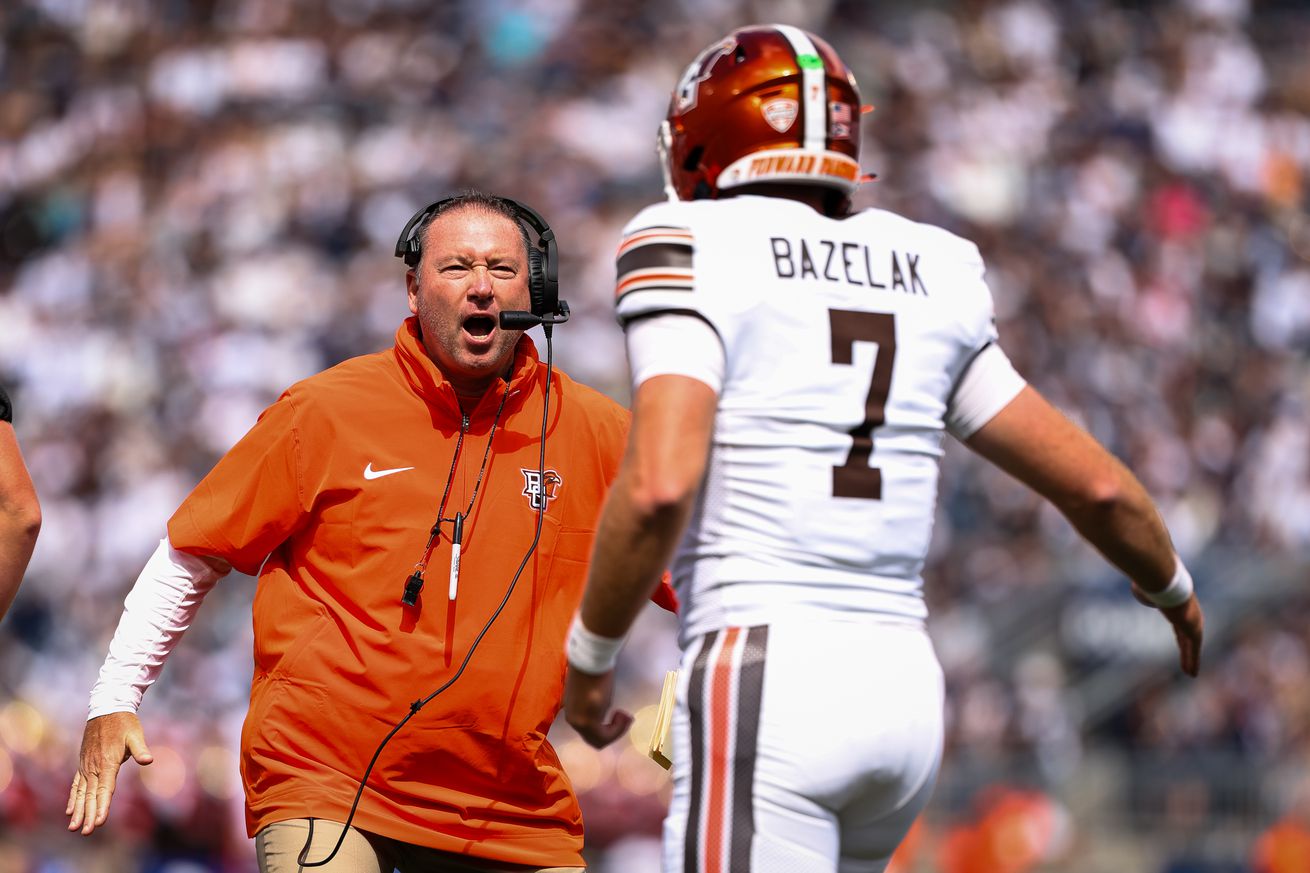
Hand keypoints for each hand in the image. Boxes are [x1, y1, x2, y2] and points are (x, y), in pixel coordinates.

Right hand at [66, 711, 153, 834]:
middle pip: (92, 795)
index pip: (105, 789)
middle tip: (86, 832)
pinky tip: (69, 810)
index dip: (102, 806)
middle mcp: (94, 767)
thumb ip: (140, 749)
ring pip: (81, 792)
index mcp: (108, 762)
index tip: (99, 822)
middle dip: (89, 815)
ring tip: (73, 828)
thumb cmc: (124, 722)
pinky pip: (76, 784)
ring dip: (78, 810)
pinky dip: (73, 798)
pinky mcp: (84, 764)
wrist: (106, 708)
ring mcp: (87, 766)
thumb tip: (148, 760)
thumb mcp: (135, 734)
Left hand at [563, 666, 633, 748]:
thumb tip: (606, 707)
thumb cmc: (593, 668)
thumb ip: (596, 703)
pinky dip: (617, 730)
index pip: (590, 731)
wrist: (590, 659)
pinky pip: (604, 736)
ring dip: (617, 731)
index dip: (609, 728)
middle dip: (614, 732)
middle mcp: (572, 719)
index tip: (620, 713)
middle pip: (594, 739)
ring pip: (599, 740)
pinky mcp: (587, 722)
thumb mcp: (594, 689)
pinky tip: (622, 714)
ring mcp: (579, 722)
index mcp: (573, 711)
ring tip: (625, 715)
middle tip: (626, 717)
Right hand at [1132, 584, 1203, 677]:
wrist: (1166, 582)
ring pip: (1192, 645)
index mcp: (1178, 606)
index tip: (1181, 643)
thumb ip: (1145, 593)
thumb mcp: (1145, 590)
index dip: (1180, 636)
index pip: (1180, 625)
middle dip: (1187, 649)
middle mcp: (1190, 614)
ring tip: (1190, 673)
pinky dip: (1193, 661)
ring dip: (1190, 659)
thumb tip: (1138, 589)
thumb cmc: (1153, 584)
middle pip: (1187, 637)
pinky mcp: (1194, 630)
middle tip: (1187, 659)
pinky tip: (1191, 673)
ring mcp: (1194, 622)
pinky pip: (1194, 649)